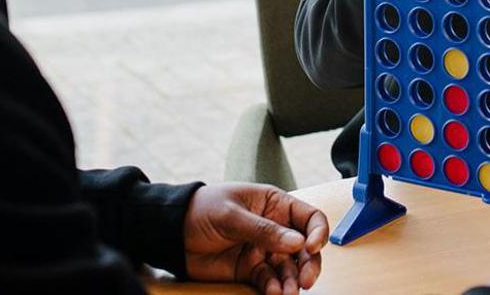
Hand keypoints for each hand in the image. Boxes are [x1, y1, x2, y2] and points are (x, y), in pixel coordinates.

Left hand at [182, 183, 327, 294]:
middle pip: (305, 248)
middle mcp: (275, 228)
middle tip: (305, 279)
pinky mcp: (251, 270)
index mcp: (274, 204)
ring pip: (289, 269)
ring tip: (288, 293)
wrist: (172, 232)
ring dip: (292, 281)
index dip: (317, 232)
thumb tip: (298, 243)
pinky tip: (273, 293)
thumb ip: (264, 229)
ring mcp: (264, 250)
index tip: (311, 247)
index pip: (309, 218)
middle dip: (309, 264)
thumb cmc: (201, 209)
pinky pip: (270, 281)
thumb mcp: (232, 214)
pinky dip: (274, 288)